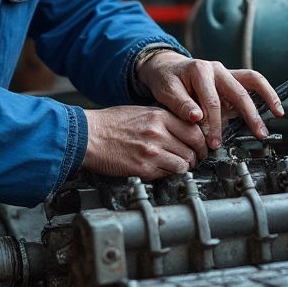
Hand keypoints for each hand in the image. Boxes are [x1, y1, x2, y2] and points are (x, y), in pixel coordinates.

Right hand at [82, 106, 207, 180]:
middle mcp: (158, 133)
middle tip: (193, 159)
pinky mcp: (143, 168)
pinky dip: (169, 174)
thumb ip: (163, 120)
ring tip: (177, 167)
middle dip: (196, 156)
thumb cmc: (109, 124)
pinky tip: (162, 170)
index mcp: (158, 116)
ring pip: (184, 164)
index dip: (200, 141)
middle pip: (193, 148)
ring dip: (184, 168)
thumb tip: (183, 131)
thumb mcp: (140, 112)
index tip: (200, 146)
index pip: (194, 130)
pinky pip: (168, 174)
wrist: (87, 136)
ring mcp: (151, 151)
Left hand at [136, 51, 282, 149]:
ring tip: (278, 114)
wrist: (166, 69)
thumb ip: (181, 105)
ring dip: (267, 98)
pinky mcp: (231, 82)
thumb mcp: (166, 90)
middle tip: (258, 133)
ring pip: (252, 81)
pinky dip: (265, 94)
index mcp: (200, 70)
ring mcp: (227, 74)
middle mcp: (217, 69)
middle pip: (238, 91)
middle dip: (250, 114)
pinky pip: (252, 85)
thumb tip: (197, 118)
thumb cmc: (166, 79)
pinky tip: (274, 107)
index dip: (214, 124)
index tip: (213, 141)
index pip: (212, 101)